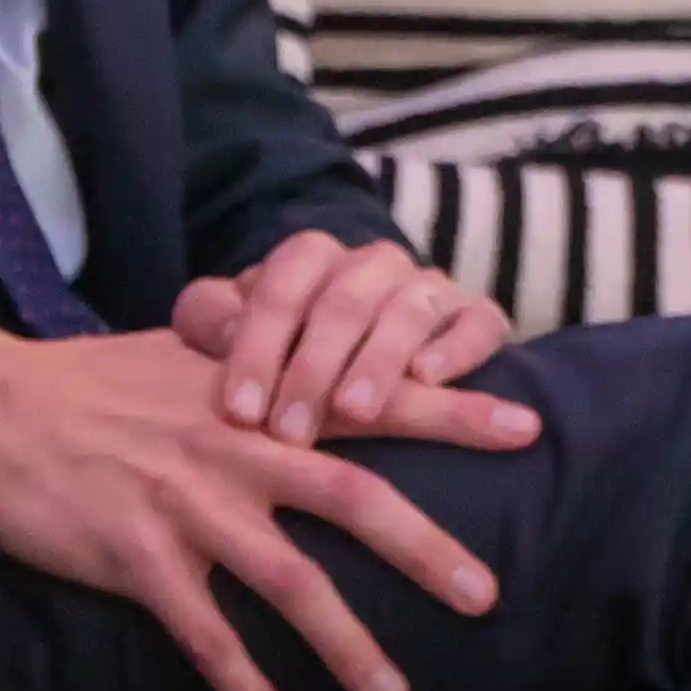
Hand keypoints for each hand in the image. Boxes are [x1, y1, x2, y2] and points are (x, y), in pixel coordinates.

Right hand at [0, 324, 498, 690]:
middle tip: (489, 598)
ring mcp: (185, 506)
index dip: (451, 410)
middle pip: (355, 500)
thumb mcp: (179, 349)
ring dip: (348, 644)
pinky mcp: (134, 556)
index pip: (371, 397)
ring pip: (290, 582)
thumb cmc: (83, 380)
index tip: (529, 424)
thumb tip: (314, 348)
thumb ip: (255, 358)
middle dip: (429, 552)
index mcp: (253, 394)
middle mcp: (233, 448)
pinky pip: (205, 632)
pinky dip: (245, 683)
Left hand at [170, 233, 530, 452]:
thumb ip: (213, 323)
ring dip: (376, 363)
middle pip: (342, 304)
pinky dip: (454, 349)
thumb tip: (228, 335)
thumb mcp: (229, 334)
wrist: (363, 364)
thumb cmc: (279, 353)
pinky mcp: (478, 316)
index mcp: (310, 257)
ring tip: (353, 412)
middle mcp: (372, 263)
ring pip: (405, 312)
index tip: (240, 413)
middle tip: (289, 433)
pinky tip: (427, 379)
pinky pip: (476, 323)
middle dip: (311, 372)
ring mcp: (428, 286)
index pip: (279, 291)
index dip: (256, 351)